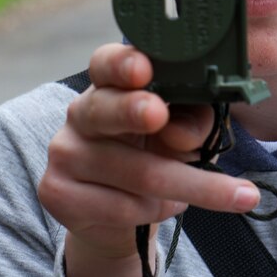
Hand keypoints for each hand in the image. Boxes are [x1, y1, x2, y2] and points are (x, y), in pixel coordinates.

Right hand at [38, 43, 259, 276]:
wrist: (119, 213)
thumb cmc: (157, 150)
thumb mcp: (184, 128)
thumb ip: (191, 120)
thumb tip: (182, 133)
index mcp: (110, 83)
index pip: (106, 63)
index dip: (122, 64)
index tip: (143, 68)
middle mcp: (80, 112)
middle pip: (107, 110)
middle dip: (134, 111)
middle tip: (159, 113)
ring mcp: (64, 152)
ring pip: (134, 172)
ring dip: (187, 187)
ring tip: (218, 192)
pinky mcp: (57, 193)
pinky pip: (121, 208)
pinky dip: (158, 210)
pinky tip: (169, 205)